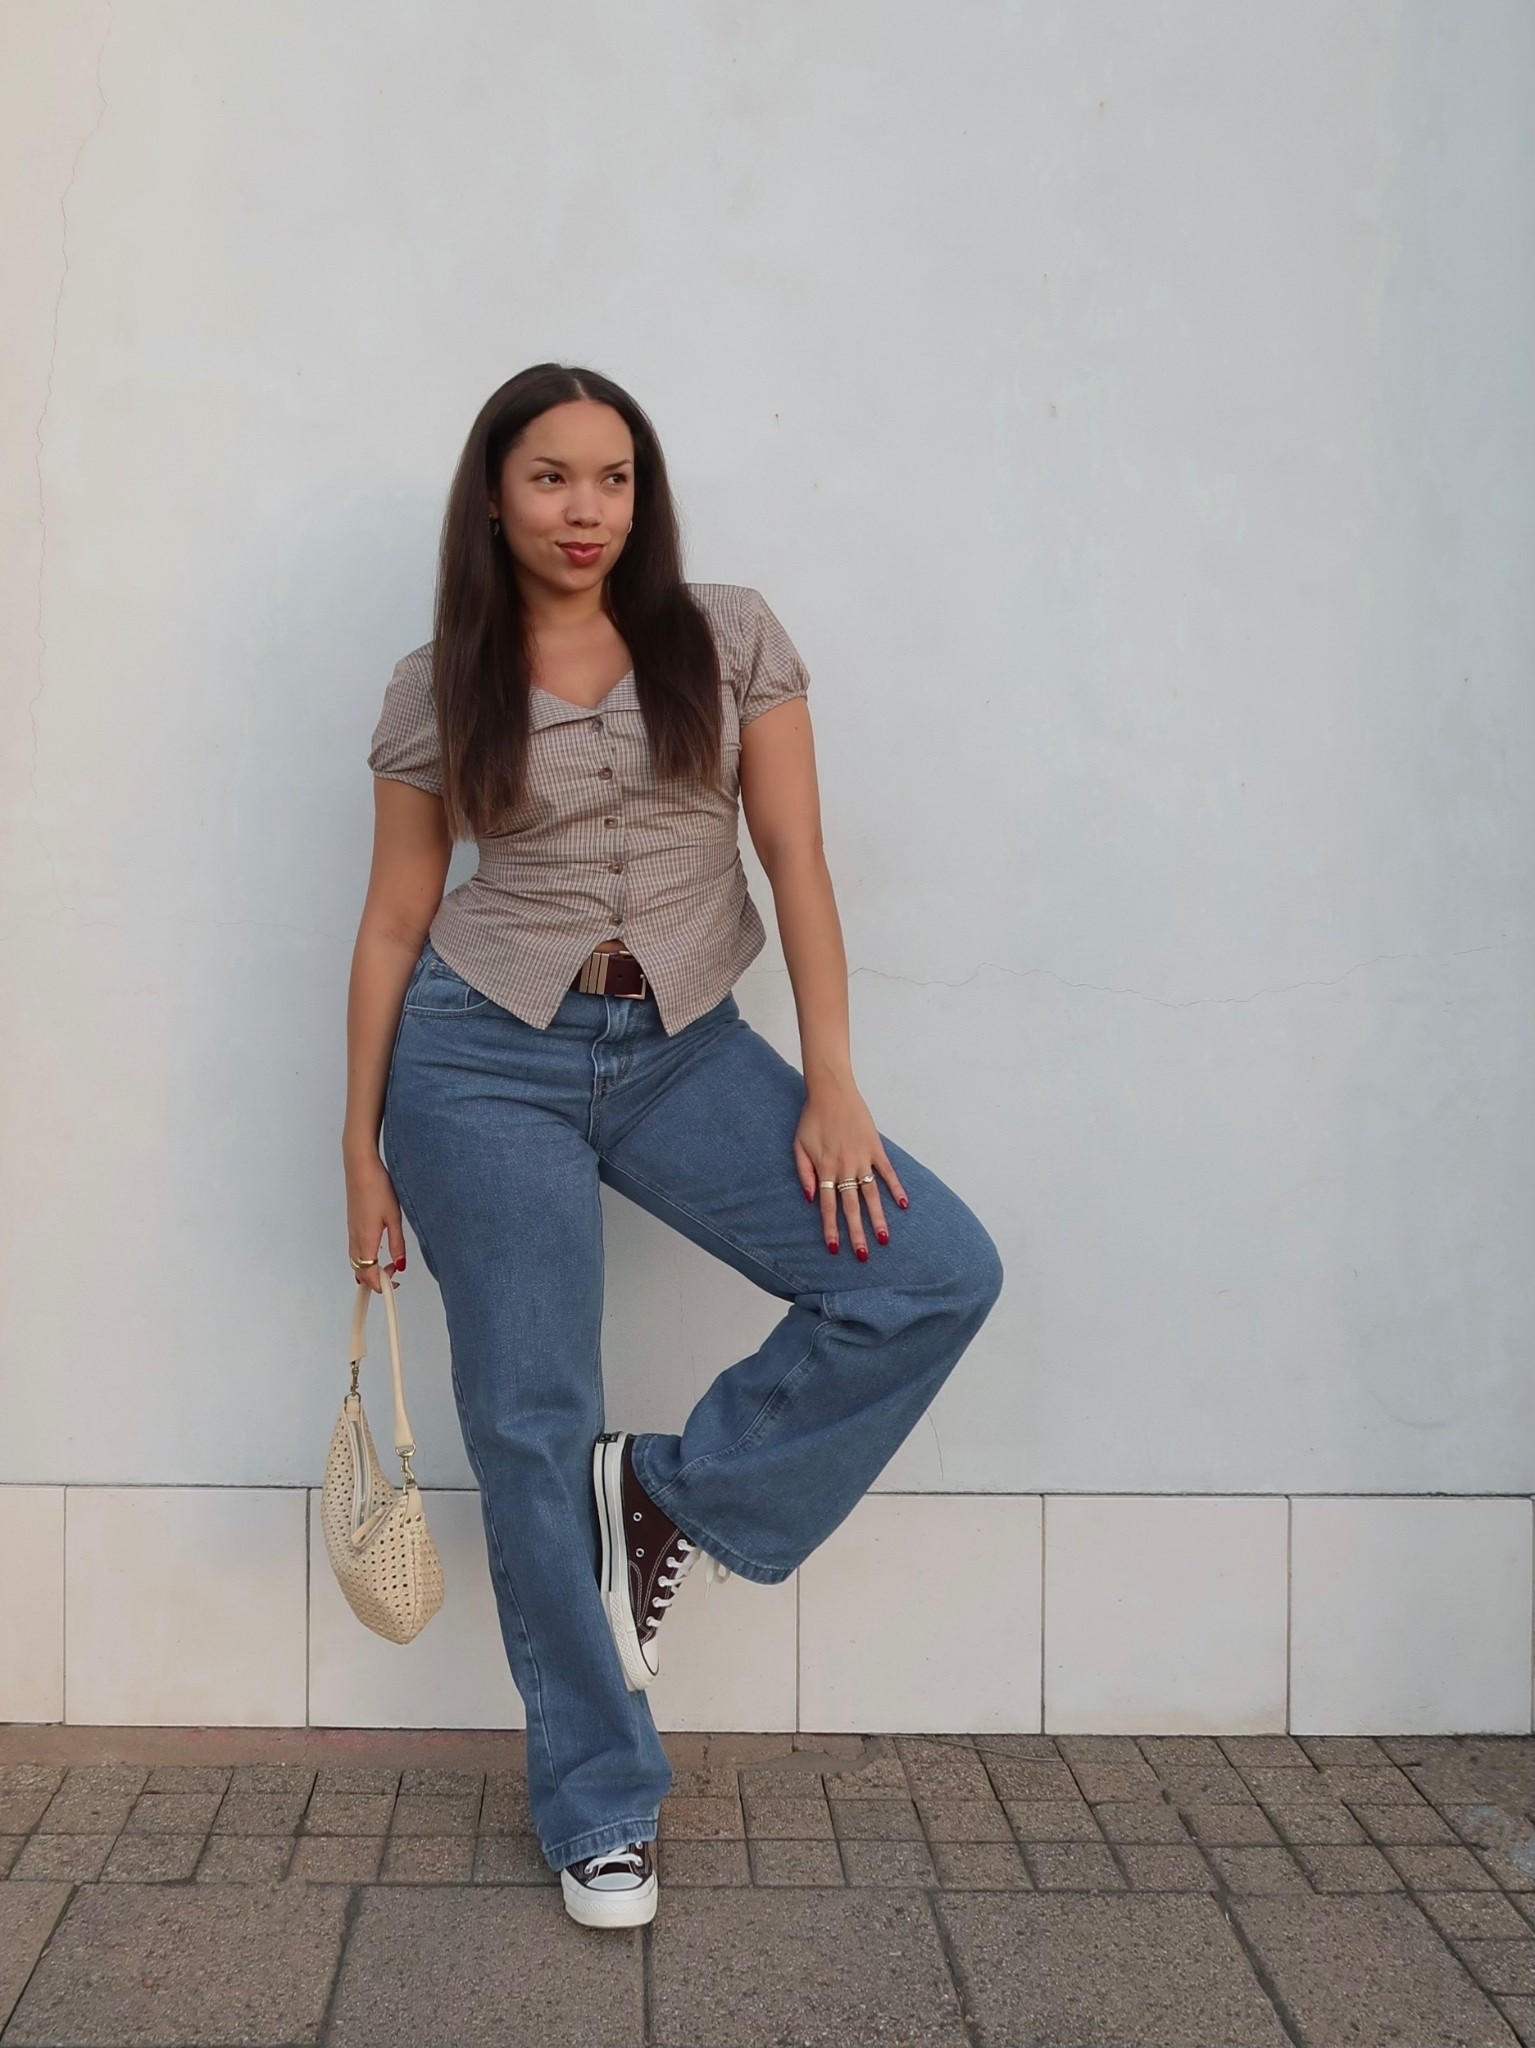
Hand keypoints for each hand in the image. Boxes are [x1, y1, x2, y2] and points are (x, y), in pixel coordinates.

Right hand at [345, 1151, 405, 1292]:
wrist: (361, 1167)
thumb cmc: (378, 1188)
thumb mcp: (394, 1217)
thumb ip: (397, 1243)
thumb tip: (400, 1266)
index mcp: (366, 1239)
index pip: (368, 1273)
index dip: (380, 1284)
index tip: (394, 1284)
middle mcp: (355, 1238)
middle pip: (359, 1271)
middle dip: (374, 1279)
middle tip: (393, 1275)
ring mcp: (351, 1231)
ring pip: (355, 1261)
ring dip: (368, 1269)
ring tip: (387, 1266)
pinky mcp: (351, 1224)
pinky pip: (354, 1250)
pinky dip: (364, 1258)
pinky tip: (377, 1251)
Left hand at [793, 1076, 907, 1258]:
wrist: (831, 1091)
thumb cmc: (812, 1118)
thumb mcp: (798, 1146)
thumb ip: (804, 1173)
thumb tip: (811, 1199)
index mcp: (825, 1169)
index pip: (828, 1206)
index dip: (831, 1229)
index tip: (834, 1249)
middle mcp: (845, 1167)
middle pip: (851, 1207)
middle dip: (856, 1233)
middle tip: (862, 1256)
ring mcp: (862, 1158)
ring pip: (871, 1194)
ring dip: (877, 1218)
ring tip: (884, 1239)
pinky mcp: (875, 1147)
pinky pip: (887, 1171)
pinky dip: (896, 1188)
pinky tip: (903, 1205)